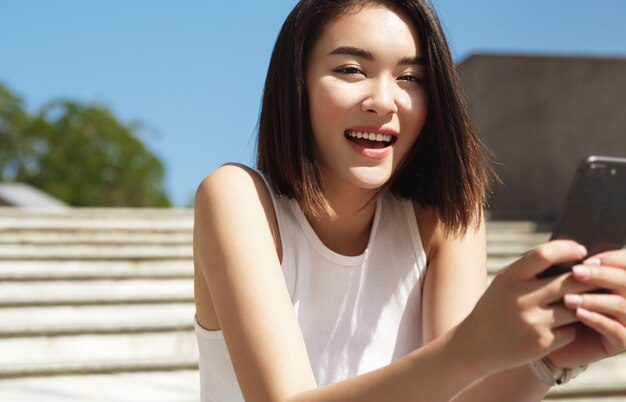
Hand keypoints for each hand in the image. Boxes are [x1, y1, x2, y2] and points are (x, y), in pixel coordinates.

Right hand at [455, 241, 595, 373]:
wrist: (476, 344)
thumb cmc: (496, 307)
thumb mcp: (504, 282)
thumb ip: (530, 269)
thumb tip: (571, 255)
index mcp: (509, 278)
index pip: (544, 254)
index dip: (567, 249)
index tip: (580, 251)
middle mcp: (520, 299)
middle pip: (569, 281)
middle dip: (586, 279)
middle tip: (593, 278)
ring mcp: (532, 322)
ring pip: (575, 308)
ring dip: (580, 305)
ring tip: (576, 303)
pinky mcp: (542, 343)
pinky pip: (571, 331)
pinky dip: (569, 328)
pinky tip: (558, 327)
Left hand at [547, 249, 625, 367]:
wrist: (551, 339)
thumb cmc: (556, 304)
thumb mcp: (563, 282)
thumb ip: (572, 268)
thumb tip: (570, 248)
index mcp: (618, 279)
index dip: (611, 258)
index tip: (585, 258)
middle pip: (624, 281)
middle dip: (600, 275)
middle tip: (576, 272)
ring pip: (620, 304)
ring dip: (594, 299)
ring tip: (568, 298)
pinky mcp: (622, 341)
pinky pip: (615, 330)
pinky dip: (597, 319)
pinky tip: (579, 314)